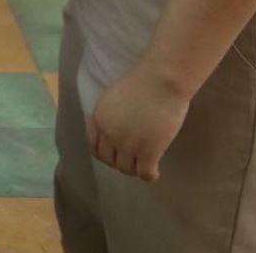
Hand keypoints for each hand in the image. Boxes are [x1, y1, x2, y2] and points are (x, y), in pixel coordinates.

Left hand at [86, 62, 190, 180]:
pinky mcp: (148, 150)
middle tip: (133, 161)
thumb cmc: (144, 82)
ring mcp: (127, 143)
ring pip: (126, 169)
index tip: (115, 155)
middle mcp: (109, 133)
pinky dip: (150, 176)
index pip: (94, 147)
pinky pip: (145, 174)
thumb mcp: (116, 98)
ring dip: (135, 169)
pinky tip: (155, 172)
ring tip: (144, 165)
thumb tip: (118, 130)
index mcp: (98, 118)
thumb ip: (112, 115)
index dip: (104, 154)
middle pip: (109, 160)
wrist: (162, 79)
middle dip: (120, 163)